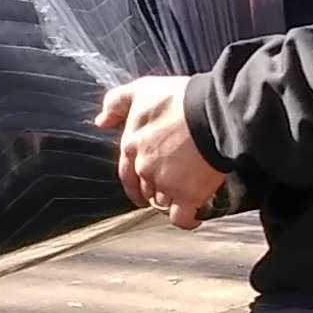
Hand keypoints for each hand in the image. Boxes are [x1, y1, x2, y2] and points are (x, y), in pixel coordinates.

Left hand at [96, 77, 228, 228]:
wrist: (211, 113)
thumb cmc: (180, 99)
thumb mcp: (142, 90)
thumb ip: (116, 103)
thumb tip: (100, 121)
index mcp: (131, 145)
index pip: (126, 172)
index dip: (134, 181)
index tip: (141, 187)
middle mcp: (143, 168)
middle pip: (145, 188)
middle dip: (155, 189)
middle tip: (170, 186)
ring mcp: (164, 184)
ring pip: (162, 202)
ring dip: (172, 200)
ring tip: (187, 194)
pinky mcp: (187, 196)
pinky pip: (182, 218)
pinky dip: (188, 221)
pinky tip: (195, 218)